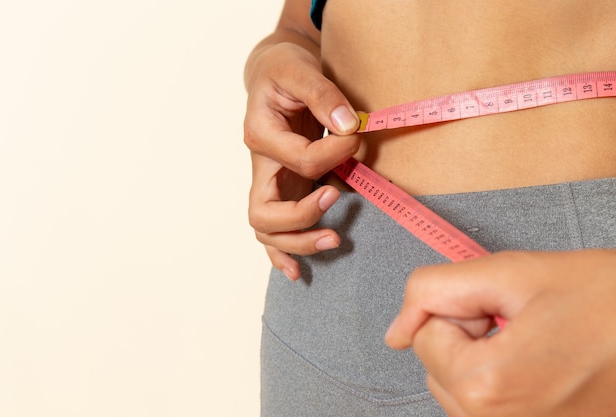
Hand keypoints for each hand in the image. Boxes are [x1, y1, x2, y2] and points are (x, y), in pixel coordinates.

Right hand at [244, 42, 360, 279]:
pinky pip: (273, 230)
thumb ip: (323, 95)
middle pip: (264, 212)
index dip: (334, 155)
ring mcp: (267, 182)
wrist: (274, 74)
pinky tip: (298, 272)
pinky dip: (283, 253)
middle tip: (336, 200)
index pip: (299, 161)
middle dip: (302, 217)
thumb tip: (348, 127)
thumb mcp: (301, 69)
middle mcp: (259, 165)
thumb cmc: (285, 70)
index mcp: (260, 134)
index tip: (356, 136)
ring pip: (267, 230)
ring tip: (333, 242)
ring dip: (297, 242)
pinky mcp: (280, 189)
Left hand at [385, 249, 615, 416]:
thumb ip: (436, 291)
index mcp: (485, 386)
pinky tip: (548, 369)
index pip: (422, 337)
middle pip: (439, 368)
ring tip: (543, 345)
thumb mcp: (514, 273)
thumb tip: (394, 332)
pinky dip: (505, 385)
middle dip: (469, 337)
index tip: (507, 306)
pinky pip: (492, 410)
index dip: (460, 309)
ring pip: (462, 391)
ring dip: (487, 361)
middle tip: (528, 323)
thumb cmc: (611, 300)